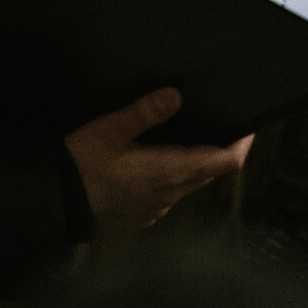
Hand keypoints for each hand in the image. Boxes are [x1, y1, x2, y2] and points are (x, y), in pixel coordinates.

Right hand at [64, 87, 252, 232]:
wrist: (58, 200)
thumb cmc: (82, 164)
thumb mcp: (112, 127)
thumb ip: (146, 111)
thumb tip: (176, 94)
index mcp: (170, 170)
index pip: (225, 162)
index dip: (243, 145)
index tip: (249, 128)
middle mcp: (170, 193)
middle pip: (212, 172)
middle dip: (222, 151)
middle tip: (226, 127)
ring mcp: (158, 206)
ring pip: (192, 184)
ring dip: (199, 164)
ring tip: (195, 140)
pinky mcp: (145, 213)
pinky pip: (172, 194)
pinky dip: (177, 178)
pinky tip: (160, 164)